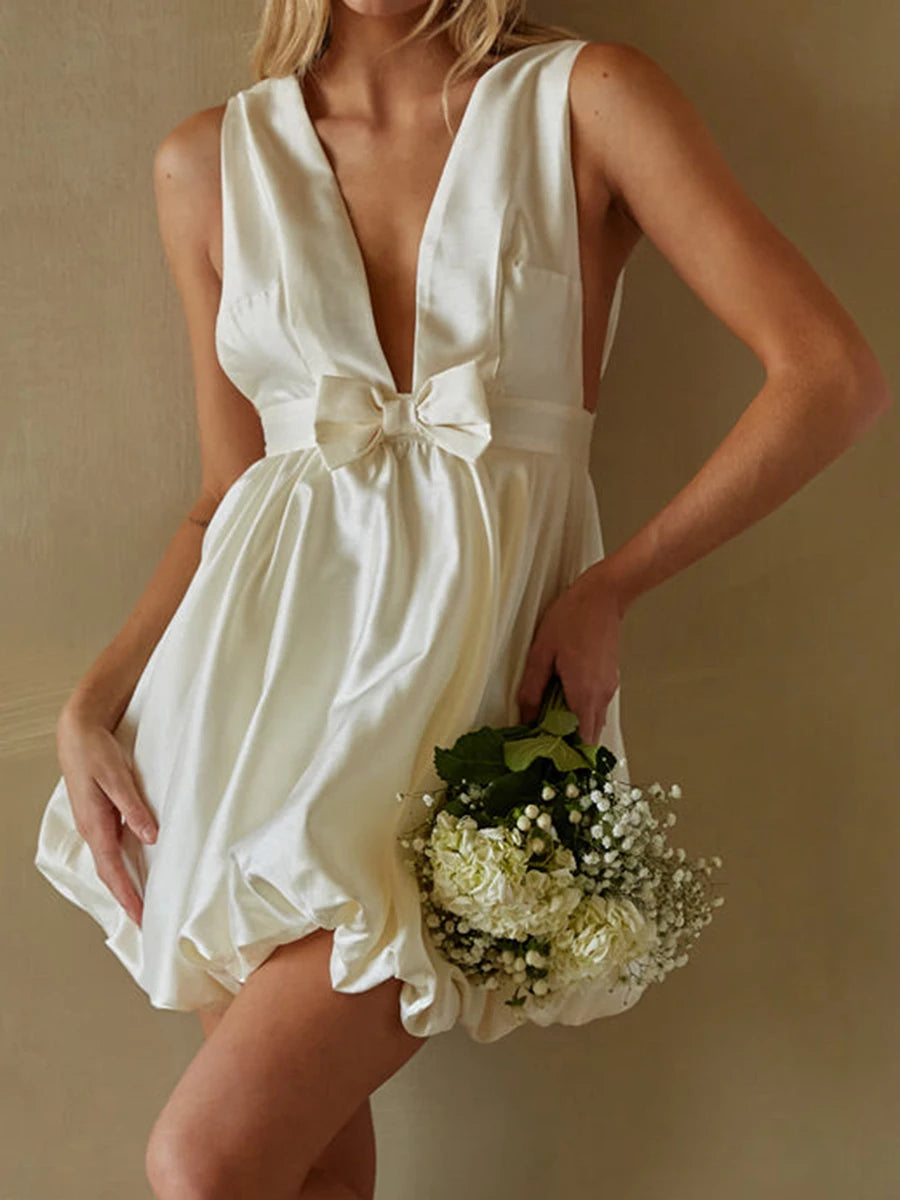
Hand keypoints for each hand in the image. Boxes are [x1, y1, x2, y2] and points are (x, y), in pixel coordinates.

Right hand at [55, 705, 157, 926]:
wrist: (78, 733)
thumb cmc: (95, 752)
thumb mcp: (118, 777)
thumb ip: (134, 807)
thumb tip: (150, 835)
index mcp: (95, 824)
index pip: (112, 870)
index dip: (127, 895)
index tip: (140, 915)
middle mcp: (92, 829)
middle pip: (110, 873)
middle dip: (127, 898)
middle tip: (145, 920)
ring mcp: (94, 823)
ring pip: (110, 862)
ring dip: (125, 883)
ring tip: (142, 902)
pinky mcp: (100, 815)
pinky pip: (111, 847)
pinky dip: (122, 864)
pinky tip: (135, 868)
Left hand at [516, 565, 623, 745]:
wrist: (604, 595)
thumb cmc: (572, 617)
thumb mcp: (542, 651)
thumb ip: (532, 688)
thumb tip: (525, 717)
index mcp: (584, 693)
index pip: (581, 742)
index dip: (565, 754)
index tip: (546, 756)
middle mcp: (601, 696)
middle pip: (588, 737)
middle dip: (567, 744)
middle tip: (542, 740)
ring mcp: (609, 688)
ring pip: (593, 723)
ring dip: (573, 728)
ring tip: (548, 720)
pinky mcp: (610, 680)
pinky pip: (595, 707)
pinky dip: (580, 712)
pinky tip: (562, 700)